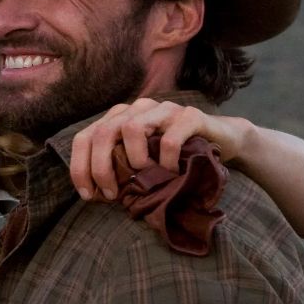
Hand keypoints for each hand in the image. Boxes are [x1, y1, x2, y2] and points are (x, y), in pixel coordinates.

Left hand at [68, 98, 251, 200]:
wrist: (223, 139)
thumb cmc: (177, 156)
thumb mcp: (143, 161)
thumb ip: (120, 168)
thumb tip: (96, 193)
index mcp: (120, 117)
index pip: (86, 137)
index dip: (80, 167)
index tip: (88, 195)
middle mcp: (138, 108)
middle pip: (104, 133)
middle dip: (101, 168)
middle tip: (112, 194)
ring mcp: (164, 109)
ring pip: (131, 128)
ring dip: (134, 159)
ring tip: (146, 175)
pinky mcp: (190, 115)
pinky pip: (169, 139)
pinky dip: (166, 161)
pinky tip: (172, 172)